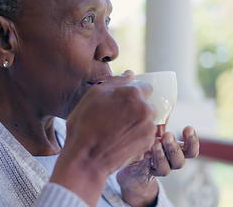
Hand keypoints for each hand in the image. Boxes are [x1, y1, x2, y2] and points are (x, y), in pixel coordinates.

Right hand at [50, 71, 157, 205]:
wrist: (87, 159)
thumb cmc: (85, 126)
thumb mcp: (93, 96)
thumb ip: (115, 81)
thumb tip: (130, 74)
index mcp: (133, 94)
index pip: (145, 87)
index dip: (134, 93)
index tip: (123, 101)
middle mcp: (145, 109)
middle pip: (147, 104)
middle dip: (136, 108)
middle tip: (117, 117)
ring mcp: (148, 128)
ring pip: (147, 120)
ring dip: (137, 123)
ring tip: (117, 131)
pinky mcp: (148, 144)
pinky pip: (145, 135)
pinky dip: (136, 136)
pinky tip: (120, 140)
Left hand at [116, 127, 198, 206]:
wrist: (129, 167)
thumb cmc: (144, 147)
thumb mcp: (152, 135)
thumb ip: (157, 125)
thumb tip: (158, 108)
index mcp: (174, 153)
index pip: (190, 150)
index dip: (192, 141)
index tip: (188, 128)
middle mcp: (168, 164)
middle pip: (179, 161)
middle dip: (174, 148)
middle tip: (167, 135)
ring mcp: (155, 170)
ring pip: (165, 168)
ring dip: (161, 155)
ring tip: (155, 144)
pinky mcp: (142, 172)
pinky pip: (147, 169)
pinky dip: (145, 160)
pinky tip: (142, 151)